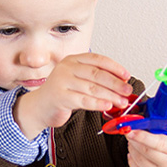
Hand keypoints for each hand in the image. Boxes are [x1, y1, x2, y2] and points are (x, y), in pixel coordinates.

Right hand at [14, 52, 131, 138]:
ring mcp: (62, 81)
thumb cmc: (62, 94)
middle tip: (127, 91)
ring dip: (111, 96)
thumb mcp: (78, 81)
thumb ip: (95, 79)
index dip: (114, 67)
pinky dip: (98, 103)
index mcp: (73, 60)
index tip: (126, 76)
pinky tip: (107, 106)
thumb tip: (121, 84)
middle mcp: (67, 68)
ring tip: (122, 102)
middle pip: (97, 74)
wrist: (39, 107)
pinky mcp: (60, 97)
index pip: (98, 60)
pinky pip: (84, 100)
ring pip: (92, 88)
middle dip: (116, 83)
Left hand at [126, 114, 166, 166]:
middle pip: (145, 151)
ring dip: (132, 148)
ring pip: (138, 160)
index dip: (142, 135)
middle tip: (130, 131)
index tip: (131, 129)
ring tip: (134, 141)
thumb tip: (165, 108)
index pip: (159, 143)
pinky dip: (132, 159)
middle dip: (133, 139)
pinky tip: (135, 153)